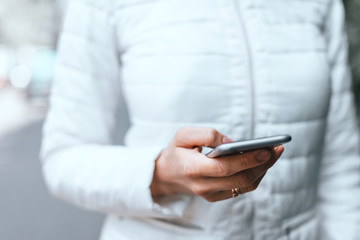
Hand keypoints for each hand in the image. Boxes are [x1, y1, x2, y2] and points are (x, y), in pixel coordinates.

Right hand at [150, 127, 283, 201]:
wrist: (167, 173)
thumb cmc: (177, 150)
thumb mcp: (183, 135)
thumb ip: (206, 134)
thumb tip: (232, 142)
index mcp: (192, 168)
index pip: (225, 168)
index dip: (247, 160)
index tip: (266, 150)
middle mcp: (202, 186)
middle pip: (240, 179)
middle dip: (262, 164)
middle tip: (276, 149)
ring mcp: (210, 194)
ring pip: (244, 186)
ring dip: (262, 170)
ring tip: (273, 154)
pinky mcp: (216, 196)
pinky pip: (241, 188)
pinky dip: (255, 176)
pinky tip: (261, 163)